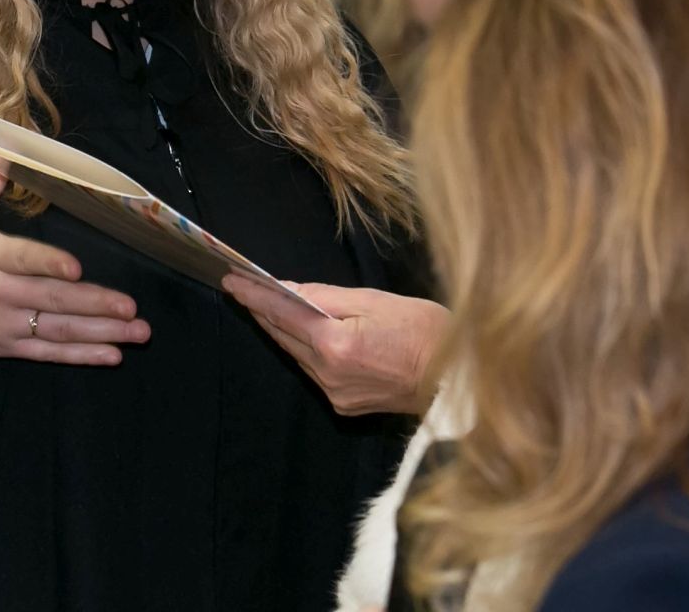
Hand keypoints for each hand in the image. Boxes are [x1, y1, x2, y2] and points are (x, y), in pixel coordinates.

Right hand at [0, 155, 150, 364]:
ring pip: (56, 330)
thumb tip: (1, 149)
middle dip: (94, 304)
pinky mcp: (8, 348)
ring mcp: (5, 324)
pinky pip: (48, 354)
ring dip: (100, 332)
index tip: (77, 269)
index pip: (22, 259)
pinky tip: (112, 355)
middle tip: (131, 307)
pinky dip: (81, 356)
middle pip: (51, 299)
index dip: (49, 263)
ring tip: (136, 331)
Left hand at [222, 276, 446, 416]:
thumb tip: (290, 291)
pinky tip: (306, 335)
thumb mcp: (376, 301)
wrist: (457, 379)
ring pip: (299, 356)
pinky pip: (317, 372)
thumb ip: (327, 298)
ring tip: (267, 306)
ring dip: (284, 331)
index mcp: (336, 345)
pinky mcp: (346, 406)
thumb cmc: (426, 332)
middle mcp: (329, 374)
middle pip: (285, 337)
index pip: (282, 315)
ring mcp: (336, 394)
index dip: (254, 297)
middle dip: (263, 312)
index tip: (231, 282)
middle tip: (242, 288)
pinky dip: (308, 351)